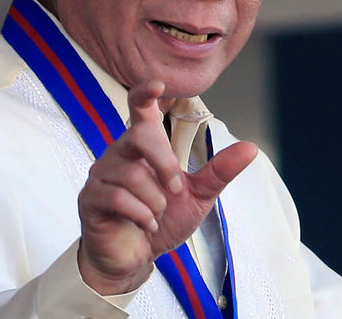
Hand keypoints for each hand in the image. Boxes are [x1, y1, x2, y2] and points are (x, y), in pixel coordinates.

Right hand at [76, 79, 256, 294]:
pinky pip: (118, 198)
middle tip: (175, 190)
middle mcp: (120, 153)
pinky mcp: (90, 198)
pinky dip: (142, 216)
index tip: (158, 85)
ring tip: (156, 215)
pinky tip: (146, 225)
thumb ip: (219, 171)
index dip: (145, 93)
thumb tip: (251, 148)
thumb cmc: (162, 220)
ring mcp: (101, 174)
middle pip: (140, 135)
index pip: (139, 109)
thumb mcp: (198, 196)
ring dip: (156, 202)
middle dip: (165, 163)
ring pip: (133, 175)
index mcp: (143, 146)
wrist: (136, 258)